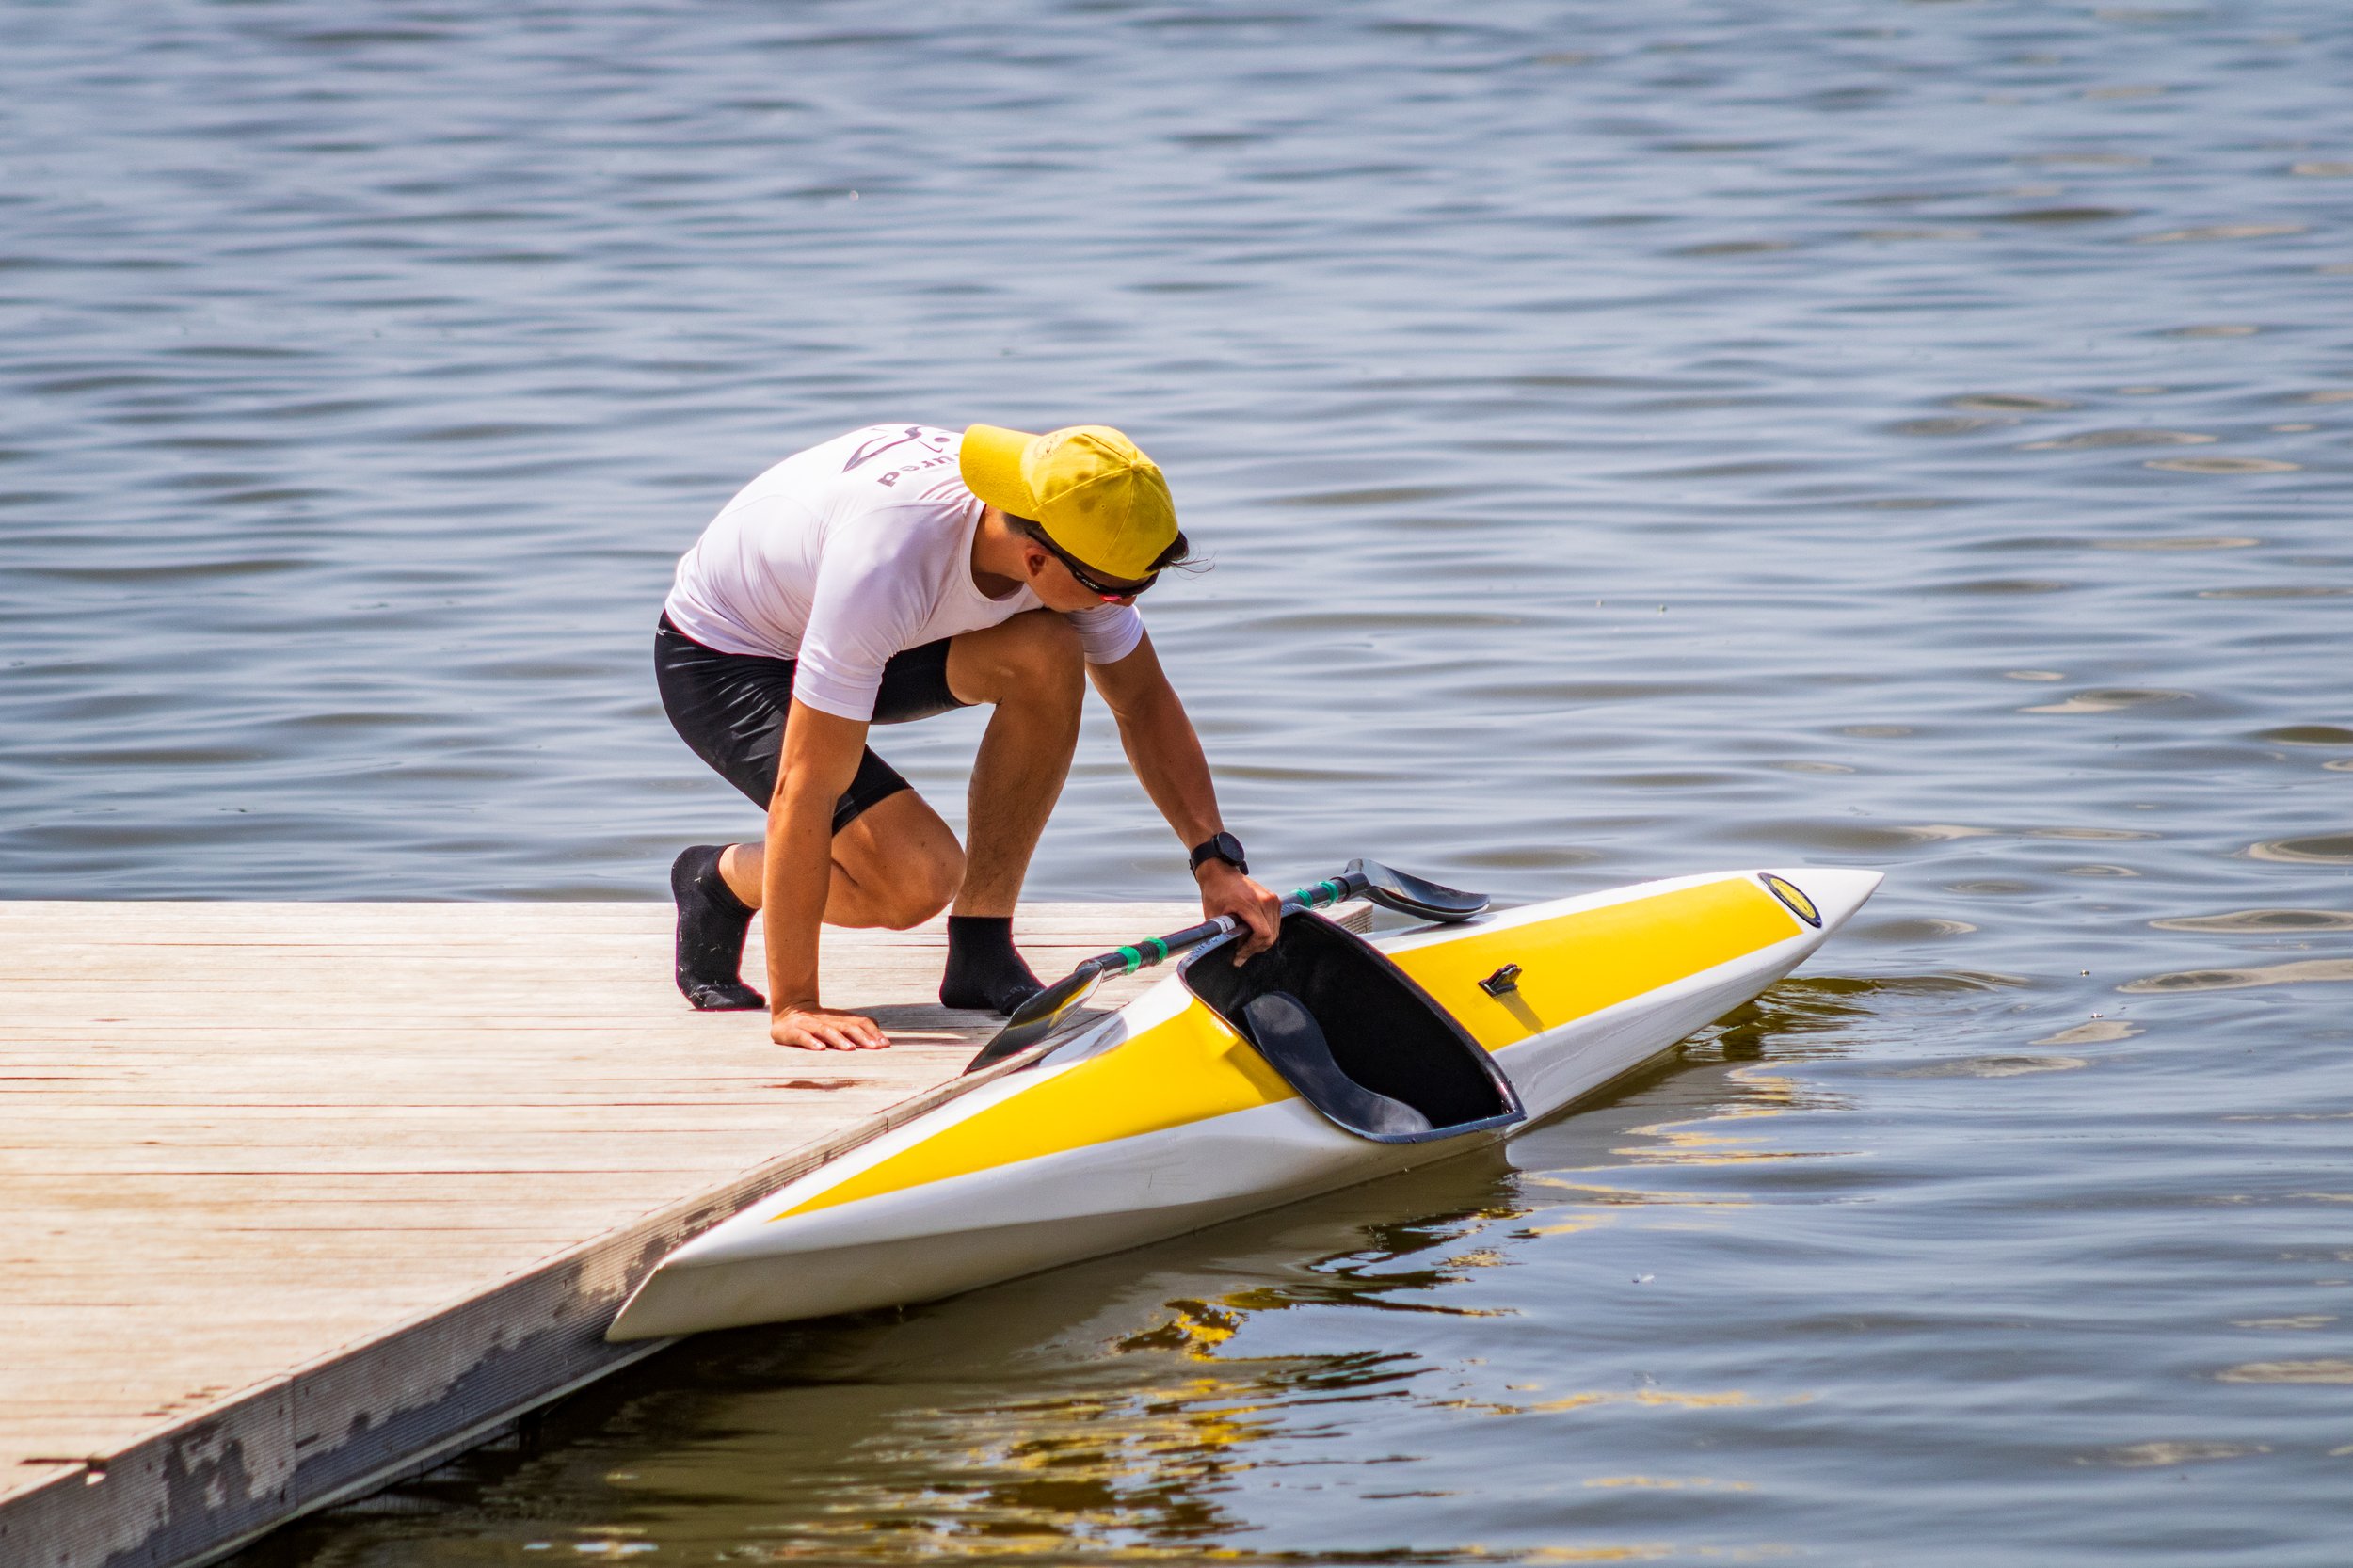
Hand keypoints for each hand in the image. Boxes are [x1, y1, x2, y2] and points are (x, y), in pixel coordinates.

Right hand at [771, 1005, 889, 1050]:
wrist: (787, 1009)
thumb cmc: (818, 1023)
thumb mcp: (837, 1024)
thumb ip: (857, 1029)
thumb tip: (881, 1040)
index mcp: (838, 1018)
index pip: (859, 1022)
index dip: (872, 1032)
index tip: (885, 1045)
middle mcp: (825, 1019)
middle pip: (846, 1026)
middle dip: (861, 1037)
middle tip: (875, 1048)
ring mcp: (808, 1024)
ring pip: (826, 1030)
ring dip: (839, 1040)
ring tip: (851, 1049)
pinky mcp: (791, 1031)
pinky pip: (802, 1036)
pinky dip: (811, 1042)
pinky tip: (821, 1049)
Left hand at [1196, 860, 1281, 960]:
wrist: (1220, 872)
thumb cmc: (1215, 891)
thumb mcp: (1215, 915)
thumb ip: (1226, 934)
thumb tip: (1233, 952)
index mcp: (1249, 903)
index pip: (1263, 934)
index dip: (1251, 949)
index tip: (1239, 956)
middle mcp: (1265, 900)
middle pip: (1270, 935)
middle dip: (1255, 947)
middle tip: (1240, 953)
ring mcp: (1272, 898)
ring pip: (1274, 931)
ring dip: (1261, 940)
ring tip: (1245, 943)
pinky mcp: (1275, 899)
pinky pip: (1275, 922)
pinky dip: (1266, 930)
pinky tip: (1252, 933)